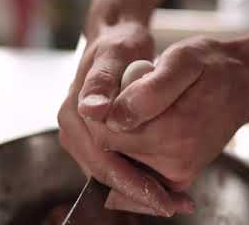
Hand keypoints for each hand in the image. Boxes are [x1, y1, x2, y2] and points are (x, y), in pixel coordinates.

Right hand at [57, 22, 193, 215]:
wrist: (116, 41)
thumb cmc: (118, 46)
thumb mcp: (113, 55)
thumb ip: (101, 82)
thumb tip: (93, 111)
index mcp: (73, 115)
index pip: (101, 161)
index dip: (131, 182)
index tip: (161, 198)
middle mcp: (74, 131)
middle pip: (104, 175)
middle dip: (138, 194)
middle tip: (174, 206)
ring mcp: (84, 138)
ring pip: (111, 175)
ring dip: (140, 190)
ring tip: (175, 201)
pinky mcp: (97, 139)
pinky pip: (116, 165)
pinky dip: (138, 177)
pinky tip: (164, 184)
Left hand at [96, 37, 248, 192]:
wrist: (240, 85)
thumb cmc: (209, 66)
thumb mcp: (182, 61)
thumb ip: (150, 90)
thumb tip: (114, 118)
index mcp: (173, 133)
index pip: (105, 132)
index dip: (102, 109)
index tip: (120, 86)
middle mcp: (175, 163)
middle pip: (110, 148)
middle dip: (113, 120)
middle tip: (137, 92)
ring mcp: (177, 174)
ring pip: (120, 157)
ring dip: (124, 131)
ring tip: (149, 106)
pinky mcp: (177, 178)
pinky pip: (136, 168)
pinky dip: (133, 147)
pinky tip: (150, 122)